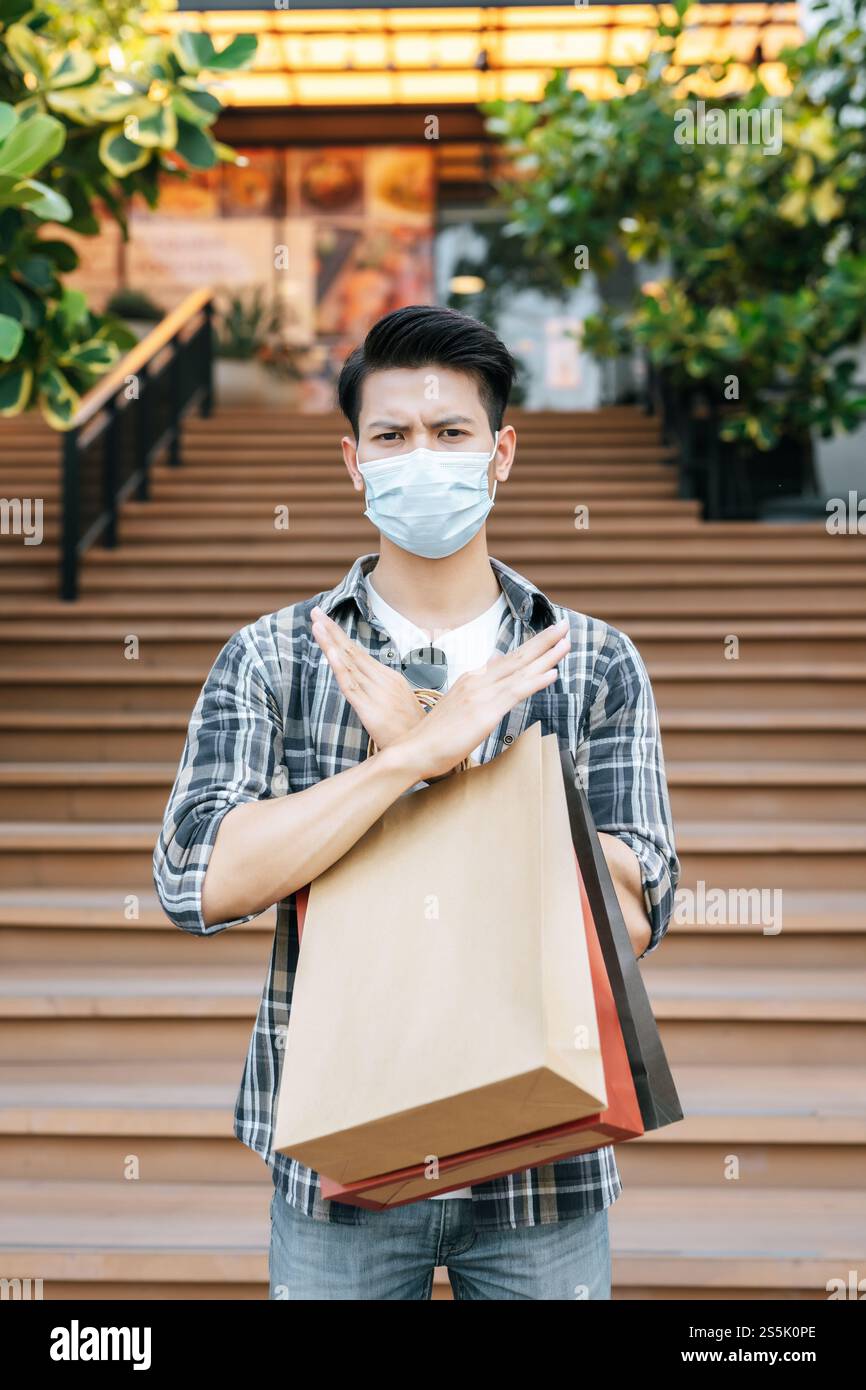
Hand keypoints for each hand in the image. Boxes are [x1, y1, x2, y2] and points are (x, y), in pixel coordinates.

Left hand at [310, 606, 425, 750]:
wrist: (425, 750)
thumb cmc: (412, 730)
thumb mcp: (398, 703)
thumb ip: (381, 690)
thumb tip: (366, 683)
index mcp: (389, 677)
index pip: (359, 652)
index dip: (340, 636)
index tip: (324, 621)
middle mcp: (382, 680)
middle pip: (352, 651)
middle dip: (332, 631)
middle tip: (315, 611)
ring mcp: (376, 694)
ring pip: (349, 664)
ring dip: (332, 643)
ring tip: (317, 624)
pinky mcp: (370, 710)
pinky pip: (351, 687)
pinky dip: (340, 668)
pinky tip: (332, 653)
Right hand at [394, 617, 570, 781]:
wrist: (414, 750)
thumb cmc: (435, 734)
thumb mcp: (458, 704)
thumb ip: (477, 685)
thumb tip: (493, 663)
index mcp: (472, 679)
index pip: (508, 659)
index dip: (531, 647)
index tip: (550, 634)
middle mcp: (477, 680)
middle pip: (517, 658)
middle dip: (543, 641)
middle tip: (565, 626)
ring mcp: (481, 695)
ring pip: (520, 671)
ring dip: (546, 656)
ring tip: (565, 642)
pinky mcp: (485, 712)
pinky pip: (515, 694)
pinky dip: (535, 682)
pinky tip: (552, 674)